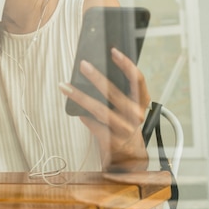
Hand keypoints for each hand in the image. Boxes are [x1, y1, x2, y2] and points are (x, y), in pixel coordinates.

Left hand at [60, 47, 150, 171]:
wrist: (130, 157)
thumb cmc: (127, 125)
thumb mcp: (130, 107)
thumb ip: (119, 91)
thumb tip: (96, 70)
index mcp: (143, 103)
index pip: (137, 79)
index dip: (126, 64)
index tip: (113, 51)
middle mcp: (135, 116)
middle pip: (114, 93)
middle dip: (97, 77)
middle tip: (83, 65)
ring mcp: (124, 130)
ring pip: (99, 109)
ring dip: (80, 96)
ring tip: (65, 86)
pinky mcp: (112, 141)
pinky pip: (93, 125)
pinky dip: (84, 116)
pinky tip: (74, 109)